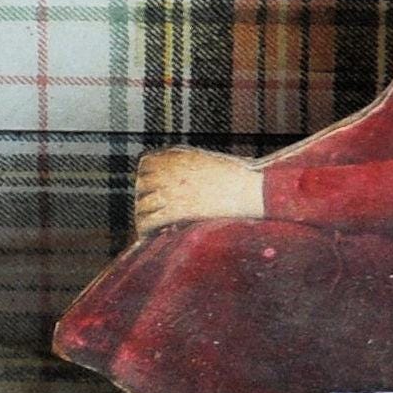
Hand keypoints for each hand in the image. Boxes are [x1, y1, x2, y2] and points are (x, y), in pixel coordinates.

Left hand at [133, 148, 264, 236]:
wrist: (252, 191)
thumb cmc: (238, 178)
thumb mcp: (208, 161)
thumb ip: (188, 165)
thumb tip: (176, 179)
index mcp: (177, 156)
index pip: (145, 164)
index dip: (146, 177)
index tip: (150, 189)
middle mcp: (169, 171)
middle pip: (141, 185)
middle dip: (144, 198)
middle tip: (149, 212)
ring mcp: (170, 190)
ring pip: (142, 205)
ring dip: (143, 217)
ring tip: (148, 227)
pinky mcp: (175, 210)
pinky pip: (148, 221)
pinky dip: (145, 230)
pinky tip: (149, 237)